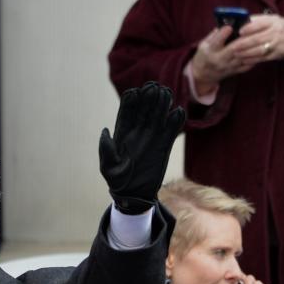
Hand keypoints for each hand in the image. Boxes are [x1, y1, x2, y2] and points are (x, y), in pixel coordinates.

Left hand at [100, 81, 185, 213]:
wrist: (134, 195)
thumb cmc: (117, 181)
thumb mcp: (108, 167)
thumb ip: (106, 150)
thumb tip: (105, 131)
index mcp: (122, 134)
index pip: (126, 112)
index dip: (130, 101)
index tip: (135, 93)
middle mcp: (138, 132)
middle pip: (144, 109)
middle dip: (149, 98)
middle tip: (155, 88)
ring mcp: (152, 137)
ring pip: (158, 115)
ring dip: (163, 104)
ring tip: (166, 93)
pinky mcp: (165, 145)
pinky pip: (172, 130)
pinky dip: (176, 121)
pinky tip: (178, 112)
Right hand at [187, 26, 257, 95]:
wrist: (204, 74)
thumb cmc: (204, 55)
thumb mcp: (204, 44)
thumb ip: (215, 34)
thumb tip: (228, 22)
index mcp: (210, 51)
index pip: (216, 42)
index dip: (223, 34)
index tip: (229, 27)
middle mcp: (219, 60)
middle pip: (233, 49)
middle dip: (244, 40)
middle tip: (254, 31)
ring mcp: (228, 66)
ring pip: (243, 58)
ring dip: (254, 50)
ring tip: (263, 41)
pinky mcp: (234, 71)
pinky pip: (247, 65)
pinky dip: (255, 58)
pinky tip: (262, 51)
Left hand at [234, 14, 283, 64]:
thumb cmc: (283, 28)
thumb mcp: (274, 20)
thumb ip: (259, 20)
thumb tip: (242, 21)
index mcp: (273, 22)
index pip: (260, 23)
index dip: (249, 28)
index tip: (239, 31)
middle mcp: (275, 32)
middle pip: (257, 39)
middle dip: (243, 44)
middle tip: (232, 47)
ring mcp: (276, 45)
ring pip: (258, 50)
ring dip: (245, 53)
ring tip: (235, 54)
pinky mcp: (276, 55)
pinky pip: (262, 58)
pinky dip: (252, 60)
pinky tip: (244, 60)